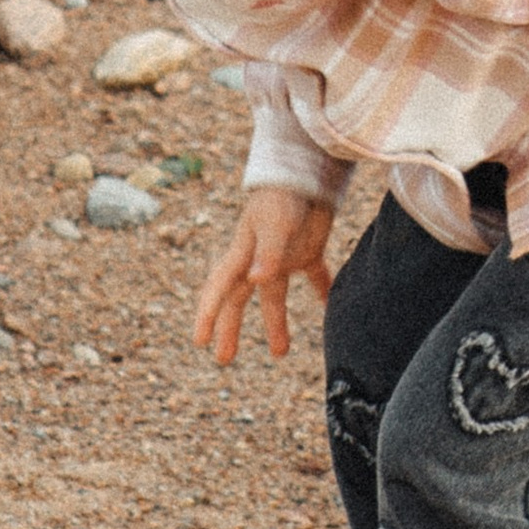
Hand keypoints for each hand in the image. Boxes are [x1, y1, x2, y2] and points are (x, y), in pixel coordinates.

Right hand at [192, 190, 336, 364]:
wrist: (310, 169)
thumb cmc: (285, 194)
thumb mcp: (274, 223)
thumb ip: (268, 252)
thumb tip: (257, 281)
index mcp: (243, 253)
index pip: (220, 288)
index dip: (208, 314)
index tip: (200, 340)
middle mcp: (258, 259)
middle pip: (239, 299)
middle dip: (230, 328)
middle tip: (223, 359)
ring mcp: (282, 256)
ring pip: (273, 297)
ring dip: (275, 323)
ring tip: (280, 352)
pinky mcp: (307, 250)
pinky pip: (314, 277)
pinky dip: (321, 292)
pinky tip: (328, 309)